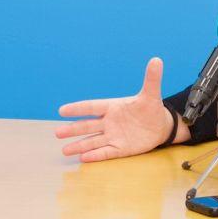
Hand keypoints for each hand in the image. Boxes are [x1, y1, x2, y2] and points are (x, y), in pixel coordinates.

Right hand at [54, 58, 174, 161]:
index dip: (78, 109)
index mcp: (112, 107)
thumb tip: (156, 59)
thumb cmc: (150, 108)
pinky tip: (83, 158)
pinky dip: (96, 155)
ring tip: (64, 150)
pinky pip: (106, 152)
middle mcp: (109, 122)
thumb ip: (151, 79)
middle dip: (73, 130)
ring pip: (93, 141)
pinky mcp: (120, 148)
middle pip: (88, 126)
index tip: (62, 110)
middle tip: (57, 133)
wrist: (159, 126)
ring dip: (79, 146)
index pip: (92, 107)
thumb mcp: (151, 94)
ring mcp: (113, 136)